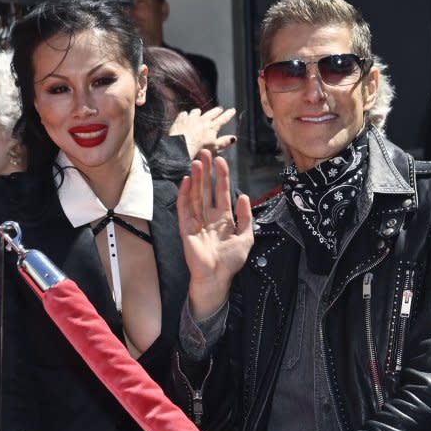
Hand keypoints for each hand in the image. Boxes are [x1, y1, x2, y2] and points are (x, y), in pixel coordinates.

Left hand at [169, 107, 236, 158]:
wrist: (180, 146)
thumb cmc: (198, 149)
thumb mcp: (214, 147)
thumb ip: (224, 142)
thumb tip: (233, 138)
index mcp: (212, 127)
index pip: (223, 119)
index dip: (228, 114)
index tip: (232, 110)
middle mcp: (202, 120)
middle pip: (211, 113)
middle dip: (216, 111)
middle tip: (220, 109)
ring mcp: (191, 118)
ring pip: (196, 112)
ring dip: (199, 112)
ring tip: (199, 112)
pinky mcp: (181, 120)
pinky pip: (184, 114)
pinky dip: (185, 115)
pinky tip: (185, 116)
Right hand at [177, 150, 253, 318]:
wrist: (217, 278)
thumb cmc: (231, 261)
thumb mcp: (246, 237)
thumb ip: (246, 217)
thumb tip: (244, 196)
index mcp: (223, 218)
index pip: (221, 192)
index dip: (221, 176)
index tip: (220, 160)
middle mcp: (209, 217)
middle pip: (206, 189)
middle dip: (206, 172)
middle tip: (205, 153)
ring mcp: (197, 222)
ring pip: (195, 195)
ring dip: (195, 179)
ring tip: (196, 163)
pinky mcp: (186, 229)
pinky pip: (184, 209)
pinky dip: (184, 195)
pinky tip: (186, 182)